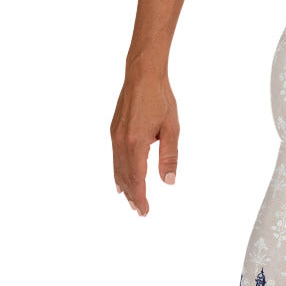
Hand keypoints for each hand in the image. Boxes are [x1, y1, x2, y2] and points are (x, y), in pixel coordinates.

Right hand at [110, 70, 179, 216]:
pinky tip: (120, 179)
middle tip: (140, 211)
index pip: (137, 178)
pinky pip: (115, 157)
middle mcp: (121, 141)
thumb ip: (169, 157)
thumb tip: (169, 182)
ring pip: (117, 168)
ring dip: (124, 186)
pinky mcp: (114, 130)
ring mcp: (115, 135)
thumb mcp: (172, 129)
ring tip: (130, 200)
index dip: (141, 197)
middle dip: (132, 195)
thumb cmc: (160, 99)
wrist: (142, 74)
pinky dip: (118, 172)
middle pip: (125, 177)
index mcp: (136, 143)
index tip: (144, 211)